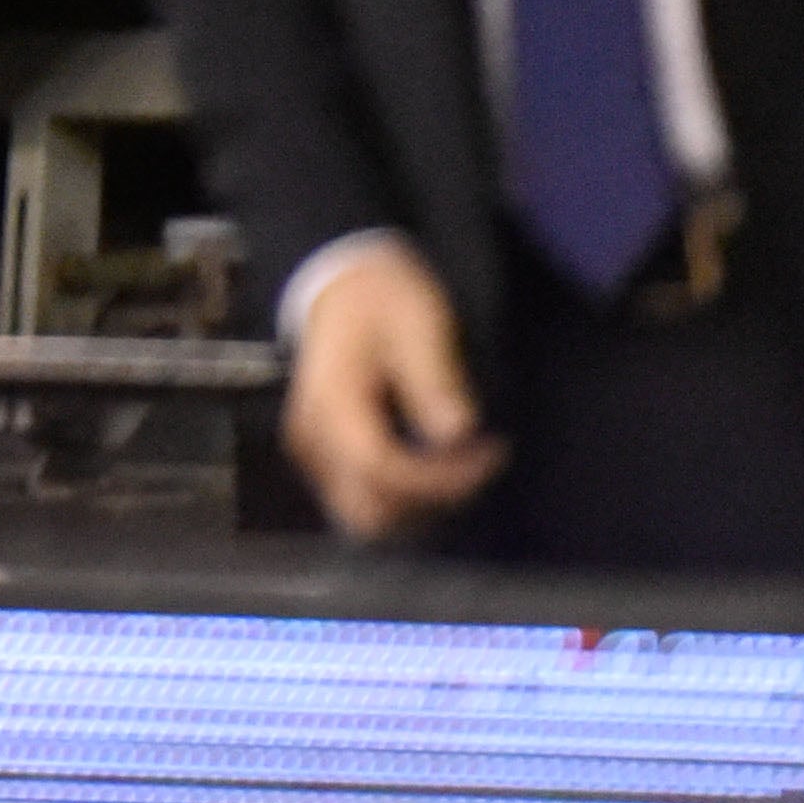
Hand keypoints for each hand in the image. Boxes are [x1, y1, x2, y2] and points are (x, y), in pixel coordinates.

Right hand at [279, 239, 507, 538]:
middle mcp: (313, 436)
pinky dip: (408, 495)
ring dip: (423, 503)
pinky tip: (441, 462)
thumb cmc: (381, 300)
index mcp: (331, 400)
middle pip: (370, 510)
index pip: (381, 468)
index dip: (441, 477)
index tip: (490, 452)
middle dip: (432, 500)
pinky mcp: (328, 456)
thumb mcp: (416, 322)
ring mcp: (315, 450)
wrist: (343, 287)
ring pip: (370, 515)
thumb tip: (456, 432)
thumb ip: (432, 377)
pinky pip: (367, 499)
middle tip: (478, 463)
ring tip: (466, 462)